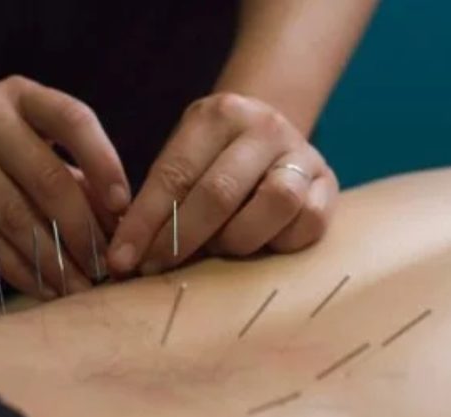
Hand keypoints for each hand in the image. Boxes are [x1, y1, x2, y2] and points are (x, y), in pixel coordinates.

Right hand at [0, 76, 129, 297]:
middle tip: (104, 267)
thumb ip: (83, 183)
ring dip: (53, 259)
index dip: (104, 164)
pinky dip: (19, 268)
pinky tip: (43, 288)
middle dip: (81, 229)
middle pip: (47, 176)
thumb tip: (126, 230)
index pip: (74, 120)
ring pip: (15, 214)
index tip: (124, 208)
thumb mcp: (41, 157)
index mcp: (25, 95)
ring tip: (78, 287)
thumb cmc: (1, 165)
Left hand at [106, 93, 338, 275]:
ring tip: (220, 248)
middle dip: (181, 239)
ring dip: (238, 239)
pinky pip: (308, 222)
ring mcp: (301, 153)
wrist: (273, 136)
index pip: (175, 174)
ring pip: (276, 202)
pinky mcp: (329, 183)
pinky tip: (262, 243)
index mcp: (218, 115)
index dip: (145, 222)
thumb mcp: (186, 159)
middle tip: (157, 267)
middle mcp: (263, 126)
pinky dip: (280, 242)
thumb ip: (162, 198)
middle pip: (220, 192)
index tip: (120, 259)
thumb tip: (127, 255)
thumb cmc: (215, 159)